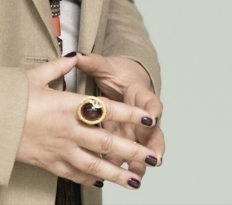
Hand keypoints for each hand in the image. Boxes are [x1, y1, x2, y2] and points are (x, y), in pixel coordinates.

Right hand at [15, 54, 158, 189]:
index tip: (147, 118)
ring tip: (135, 181)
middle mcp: (67, 130)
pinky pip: (74, 174)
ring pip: (94, 165)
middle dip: (132, 151)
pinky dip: (90, 179)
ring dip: (117, 174)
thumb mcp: (34, 76)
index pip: (106, 109)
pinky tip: (101, 181)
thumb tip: (76, 55)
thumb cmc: (8, 97)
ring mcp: (59, 149)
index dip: (129, 115)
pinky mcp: (48, 163)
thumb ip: (60, 66)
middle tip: (152, 158)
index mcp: (66, 105)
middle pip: (107, 143)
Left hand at [74, 53, 165, 188]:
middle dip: (153, 146)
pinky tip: (118, 177)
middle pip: (152, 132)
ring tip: (136, 175)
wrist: (123, 80)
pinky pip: (126, 154)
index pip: (150, 101)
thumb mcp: (105, 66)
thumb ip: (92, 63)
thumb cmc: (116, 73)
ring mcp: (134, 129)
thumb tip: (77, 55)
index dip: (152, 110)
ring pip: (142, 148)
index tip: (152, 118)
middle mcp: (141, 114)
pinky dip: (123, 165)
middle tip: (153, 159)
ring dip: (140, 162)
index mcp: (139, 94)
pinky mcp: (124, 138)